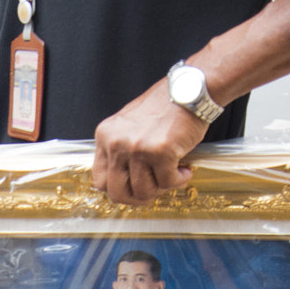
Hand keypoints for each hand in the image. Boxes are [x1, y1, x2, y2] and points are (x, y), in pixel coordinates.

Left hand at [92, 81, 208, 205]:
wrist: (189, 90)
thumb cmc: (164, 108)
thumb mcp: (128, 125)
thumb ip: (120, 150)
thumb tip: (123, 183)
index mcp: (105, 137)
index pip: (100, 180)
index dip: (118, 189)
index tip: (133, 187)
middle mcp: (116, 143)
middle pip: (117, 192)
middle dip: (137, 198)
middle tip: (153, 191)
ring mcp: (137, 148)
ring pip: (143, 191)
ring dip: (161, 189)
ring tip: (172, 175)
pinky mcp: (161, 152)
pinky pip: (168, 182)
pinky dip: (179, 180)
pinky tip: (184, 170)